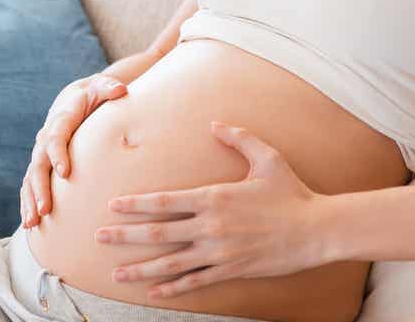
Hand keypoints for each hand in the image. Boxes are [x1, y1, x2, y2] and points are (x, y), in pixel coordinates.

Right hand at [20, 70, 128, 226]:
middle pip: (38, 164)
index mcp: (60, 120)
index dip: (58, 155)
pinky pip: (29, 185)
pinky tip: (30, 224)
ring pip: (30, 179)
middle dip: (40, 188)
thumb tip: (121, 90)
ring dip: (30, 201)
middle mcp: (45, 138)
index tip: (65, 173)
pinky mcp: (40, 165)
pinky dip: (27, 203)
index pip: (55, 138)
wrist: (73, 98)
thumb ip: (109, 88)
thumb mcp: (101, 87)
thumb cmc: (93, 95)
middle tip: (45, 209)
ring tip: (33, 223)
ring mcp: (40, 153)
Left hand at [95, 121, 328, 298]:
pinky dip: (172, 288)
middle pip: (158, 233)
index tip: (113, 206)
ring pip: (170, 263)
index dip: (136, 205)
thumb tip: (215, 123)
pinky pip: (195, 282)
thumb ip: (239, 137)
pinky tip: (153, 292)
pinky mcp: (230, 271)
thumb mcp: (267, 157)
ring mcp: (219, 252)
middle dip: (125, 236)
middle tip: (99, 237)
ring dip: (140, 268)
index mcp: (214, 197)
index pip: (165, 202)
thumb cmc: (292, 192)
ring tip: (116, 274)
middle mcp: (211, 227)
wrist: (316, 230)